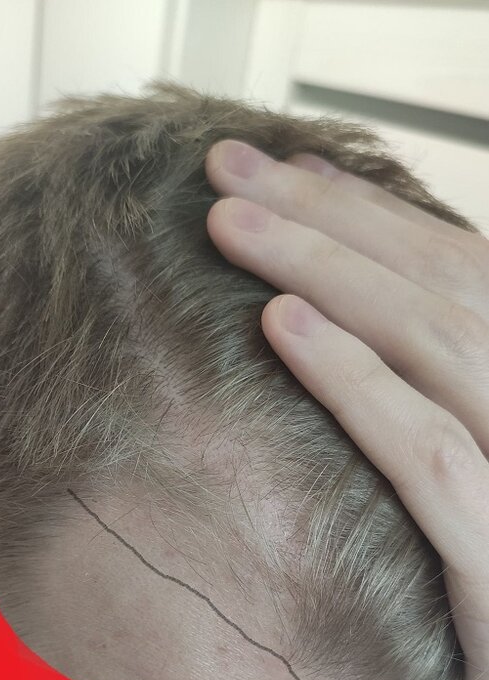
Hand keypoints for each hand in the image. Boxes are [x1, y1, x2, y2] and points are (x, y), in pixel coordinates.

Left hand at [204, 139, 488, 679]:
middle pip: (441, 286)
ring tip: (230, 224)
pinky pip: (429, 457)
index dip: (369, 215)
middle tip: (227, 169)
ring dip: (327, 271)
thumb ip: (424, 414)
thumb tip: (334, 340)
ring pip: (435, 344)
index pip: (456, 275)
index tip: (282, 177)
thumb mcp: (466, 497)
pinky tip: (281, 329)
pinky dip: (357, 384)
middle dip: (331, 217)